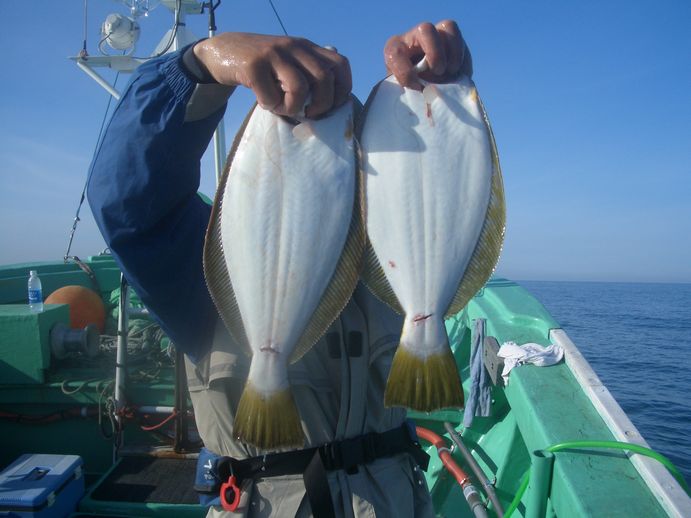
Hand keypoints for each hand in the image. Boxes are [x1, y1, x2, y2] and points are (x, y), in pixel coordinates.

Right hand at [193, 33, 351, 117]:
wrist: (222, 51)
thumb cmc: (262, 66)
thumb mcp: (289, 63)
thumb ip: (309, 75)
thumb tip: (331, 104)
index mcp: (307, 47)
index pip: (340, 65)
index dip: (341, 90)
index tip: (330, 106)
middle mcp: (294, 46)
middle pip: (324, 78)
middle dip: (321, 105)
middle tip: (307, 113)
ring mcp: (274, 53)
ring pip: (300, 87)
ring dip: (293, 107)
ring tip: (281, 108)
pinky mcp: (254, 64)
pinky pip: (271, 96)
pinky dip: (270, 106)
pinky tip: (263, 102)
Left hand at [384, 20, 471, 89]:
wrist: (424, 89)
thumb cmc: (410, 91)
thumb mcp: (405, 93)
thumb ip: (411, 93)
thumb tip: (425, 93)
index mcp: (394, 50)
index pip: (396, 52)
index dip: (405, 71)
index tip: (415, 87)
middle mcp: (414, 36)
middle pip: (426, 29)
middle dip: (435, 53)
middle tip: (438, 72)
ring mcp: (435, 35)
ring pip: (448, 27)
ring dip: (453, 52)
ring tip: (451, 72)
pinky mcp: (451, 39)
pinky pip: (460, 40)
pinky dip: (462, 57)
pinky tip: (458, 73)